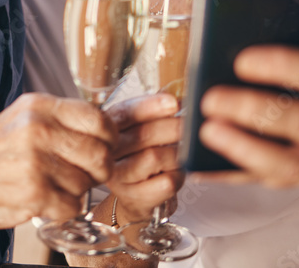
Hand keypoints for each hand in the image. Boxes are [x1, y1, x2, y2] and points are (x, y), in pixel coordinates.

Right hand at [0, 93, 116, 229]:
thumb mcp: (27, 116)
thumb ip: (62, 118)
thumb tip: (105, 128)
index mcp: (41, 106)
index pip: (99, 120)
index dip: (109, 139)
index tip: (104, 147)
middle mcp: (39, 129)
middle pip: (100, 154)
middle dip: (99, 170)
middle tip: (87, 174)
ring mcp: (36, 161)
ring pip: (86, 182)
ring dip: (77, 190)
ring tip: (57, 185)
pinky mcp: (33, 191)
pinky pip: (72, 205)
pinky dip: (65, 209)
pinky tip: (50, 200)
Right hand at [104, 93, 183, 224]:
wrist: (135, 197)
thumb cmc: (141, 159)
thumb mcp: (140, 133)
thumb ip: (152, 115)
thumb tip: (179, 100)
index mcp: (109, 129)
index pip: (125, 113)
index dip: (150, 106)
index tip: (174, 102)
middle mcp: (109, 152)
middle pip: (142, 135)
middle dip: (172, 127)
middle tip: (190, 125)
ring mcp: (120, 177)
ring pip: (154, 158)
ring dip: (176, 152)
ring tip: (183, 151)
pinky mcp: (136, 197)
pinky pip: (166, 182)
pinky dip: (179, 174)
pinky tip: (177, 172)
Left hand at [193, 46, 298, 188]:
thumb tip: (237, 50)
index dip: (285, 67)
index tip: (243, 60)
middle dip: (256, 111)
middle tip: (212, 98)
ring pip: (293, 166)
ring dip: (244, 149)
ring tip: (207, 130)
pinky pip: (270, 184)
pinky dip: (233, 174)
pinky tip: (202, 164)